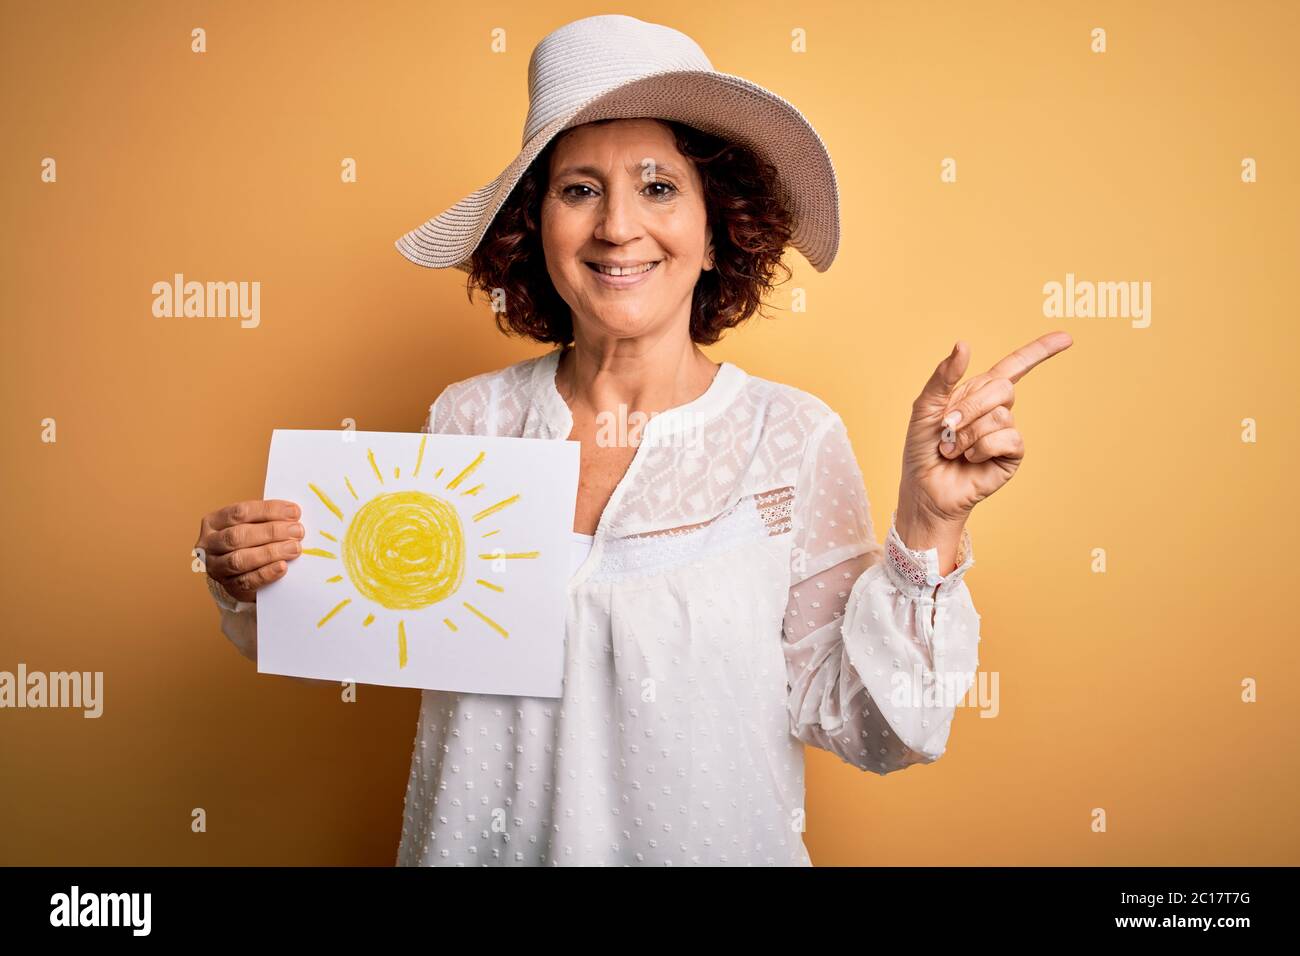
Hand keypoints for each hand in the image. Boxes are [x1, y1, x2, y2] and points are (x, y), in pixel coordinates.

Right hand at [196, 500, 303, 603]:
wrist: (241, 572)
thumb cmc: (250, 541)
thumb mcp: (253, 525)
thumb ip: (268, 519)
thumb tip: (294, 514)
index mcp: (214, 522)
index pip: (240, 512)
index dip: (269, 511)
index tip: (294, 512)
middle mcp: (209, 544)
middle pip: (238, 535)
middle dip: (271, 532)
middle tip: (297, 531)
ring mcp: (216, 567)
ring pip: (240, 559)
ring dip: (270, 552)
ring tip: (294, 548)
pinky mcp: (228, 586)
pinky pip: (246, 581)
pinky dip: (266, 573)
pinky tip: (282, 567)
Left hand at [898, 331, 1073, 535]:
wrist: (925, 487)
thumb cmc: (922, 448)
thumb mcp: (925, 407)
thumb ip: (943, 377)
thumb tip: (964, 344)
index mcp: (977, 392)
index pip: (1015, 366)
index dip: (1040, 351)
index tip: (1067, 338)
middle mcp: (996, 409)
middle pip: (1003, 388)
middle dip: (970, 407)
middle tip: (947, 427)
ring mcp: (1006, 432)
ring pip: (1001, 415)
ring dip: (969, 433)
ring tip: (952, 448)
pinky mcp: (1012, 455)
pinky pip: (1008, 438)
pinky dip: (982, 448)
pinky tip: (970, 459)